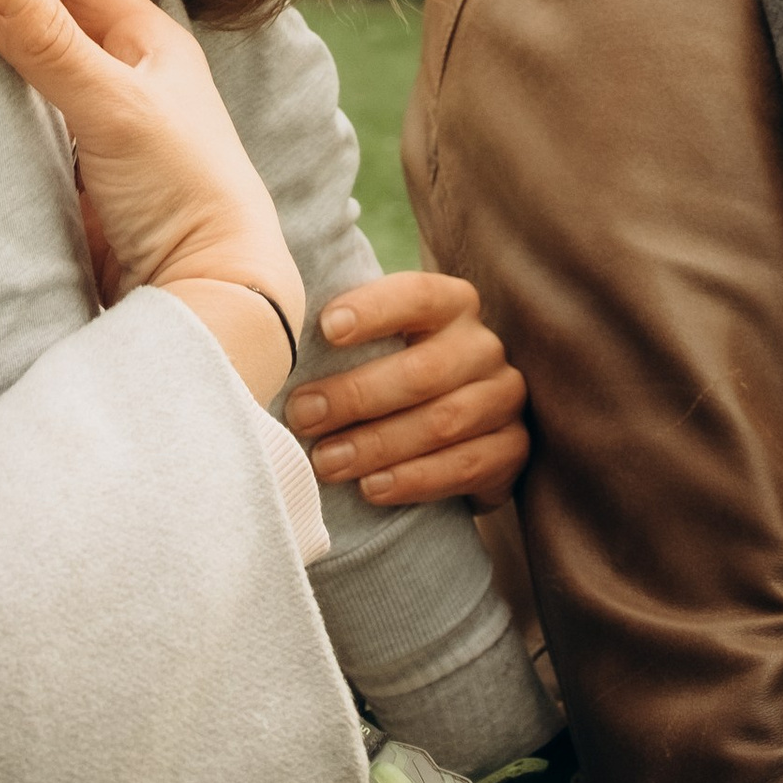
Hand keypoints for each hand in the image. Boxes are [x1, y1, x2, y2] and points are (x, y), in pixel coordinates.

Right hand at [0, 0, 304, 399]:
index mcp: (150, 43)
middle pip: (50, 31)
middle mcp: (126, 82)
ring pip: (32, 90)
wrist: (205, 298)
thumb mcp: (114, 104)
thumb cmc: (183, 188)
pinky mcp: (74, 189)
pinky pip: (24, 145)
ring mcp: (99, 138)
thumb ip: (49, 41)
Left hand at [285, 270, 530, 507]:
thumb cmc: (393, 371)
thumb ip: (343, 328)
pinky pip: (466, 468)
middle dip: (356, 395)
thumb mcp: (379, 340)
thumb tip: (268, 324)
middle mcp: (483, 346)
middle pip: (423, 370)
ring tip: (326, 462)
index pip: (417, 294)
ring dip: (377, 445)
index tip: (325, 329)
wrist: (455, 432)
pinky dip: (415, 480)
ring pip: (442, 422)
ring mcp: (504, 398)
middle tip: (302, 416)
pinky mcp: (514, 450)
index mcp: (452, 302)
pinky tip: (372, 488)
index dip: (373, 309)